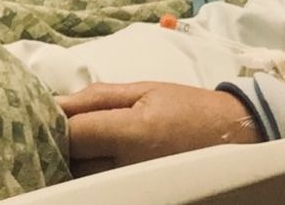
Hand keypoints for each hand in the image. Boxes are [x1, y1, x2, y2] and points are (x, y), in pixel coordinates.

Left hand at [57, 81, 261, 175]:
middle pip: (70, 160)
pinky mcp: (134, 195)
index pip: (73, 133)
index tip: (55, 111)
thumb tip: (55, 102)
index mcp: (134, 133)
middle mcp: (128, 168)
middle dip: (64, 141)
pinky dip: (90, 174)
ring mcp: (131, 187)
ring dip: (75, 160)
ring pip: (79, 179)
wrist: (229, 135)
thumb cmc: (187, 107)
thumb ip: (97, 97)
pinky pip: (96, 187)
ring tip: (86, 141)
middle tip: (70, 124)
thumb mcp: (145, 90)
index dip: (58, 121)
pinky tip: (97, 159)